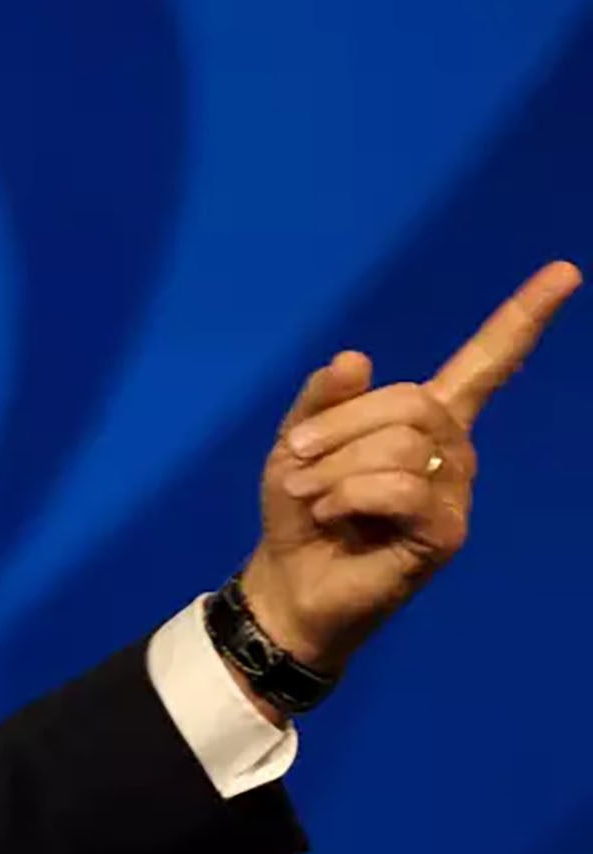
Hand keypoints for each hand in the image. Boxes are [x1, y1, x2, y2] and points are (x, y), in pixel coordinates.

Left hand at [240, 259, 578, 682]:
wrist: (289, 579)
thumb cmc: (300, 508)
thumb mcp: (298, 441)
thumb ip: (323, 398)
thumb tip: (357, 357)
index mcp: (427, 417)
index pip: (485, 363)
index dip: (522, 318)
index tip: (565, 273)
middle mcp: (454, 448)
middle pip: (411, 402)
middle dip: (339, 428)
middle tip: (298, 462)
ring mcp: (455, 490)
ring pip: (401, 446)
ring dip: (335, 469)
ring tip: (314, 498)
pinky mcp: (446, 531)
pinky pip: (401, 489)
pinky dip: (348, 496)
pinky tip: (335, 517)